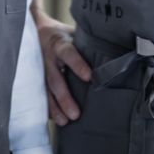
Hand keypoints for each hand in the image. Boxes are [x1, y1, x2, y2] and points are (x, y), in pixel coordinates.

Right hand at [34, 9, 91, 125]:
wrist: (38, 31)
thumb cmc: (64, 35)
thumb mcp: (74, 33)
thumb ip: (88, 43)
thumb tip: (115, 51)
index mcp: (60, 44)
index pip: (68, 53)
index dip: (77, 64)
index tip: (89, 77)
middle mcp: (49, 59)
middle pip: (55, 79)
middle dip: (64, 97)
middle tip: (75, 114)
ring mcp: (41, 71)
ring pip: (47, 90)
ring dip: (55, 107)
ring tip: (64, 121)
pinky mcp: (38, 79)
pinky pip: (41, 95)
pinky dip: (47, 108)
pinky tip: (55, 120)